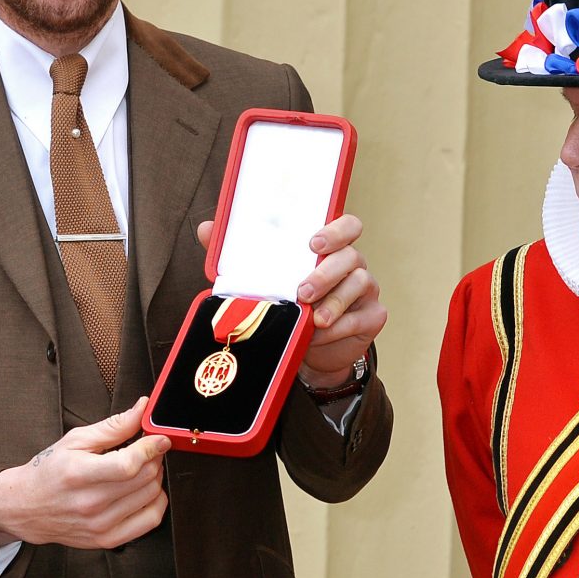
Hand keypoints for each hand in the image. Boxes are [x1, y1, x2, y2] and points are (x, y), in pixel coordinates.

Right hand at [0, 398, 171, 549]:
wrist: (26, 507)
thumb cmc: (49, 472)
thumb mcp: (75, 441)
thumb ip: (113, 426)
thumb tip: (141, 410)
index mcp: (79, 474)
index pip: (128, 464)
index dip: (151, 447)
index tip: (159, 438)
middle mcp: (90, 503)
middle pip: (144, 478)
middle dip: (154, 458)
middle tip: (149, 449)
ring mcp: (100, 525)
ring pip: (151, 496)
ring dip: (156, 477)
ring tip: (143, 468)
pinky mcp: (107, 539)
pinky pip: (150, 521)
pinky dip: (156, 502)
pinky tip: (146, 491)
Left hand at [193, 213, 384, 388]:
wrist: (310, 351)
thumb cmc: (288, 305)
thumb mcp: (264, 280)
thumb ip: (239, 254)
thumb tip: (206, 229)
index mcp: (330, 249)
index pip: (347, 226)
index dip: (336, 230)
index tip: (313, 243)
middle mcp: (352, 264)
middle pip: (352, 256)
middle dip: (326, 273)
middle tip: (302, 292)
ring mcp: (366, 290)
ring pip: (360, 285)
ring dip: (334, 302)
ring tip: (313, 319)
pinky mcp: (372, 316)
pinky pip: (360, 318)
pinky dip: (339, 328)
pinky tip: (320, 335)